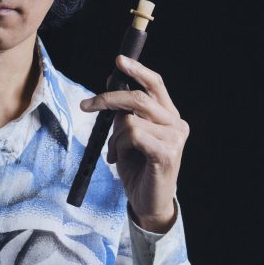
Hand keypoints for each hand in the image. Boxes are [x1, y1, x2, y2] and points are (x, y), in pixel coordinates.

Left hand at [79, 54, 188, 232]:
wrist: (147, 203)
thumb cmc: (138, 170)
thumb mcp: (126, 138)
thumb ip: (124, 115)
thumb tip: (111, 89)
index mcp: (168, 116)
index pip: (155, 85)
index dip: (137, 71)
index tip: (118, 61)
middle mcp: (176, 124)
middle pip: (139, 98)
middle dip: (108, 99)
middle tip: (87, 106)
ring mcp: (174, 138)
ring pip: (130, 120)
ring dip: (114, 136)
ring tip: (113, 152)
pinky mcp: (167, 153)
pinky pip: (132, 136)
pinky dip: (119, 146)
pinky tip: (118, 159)